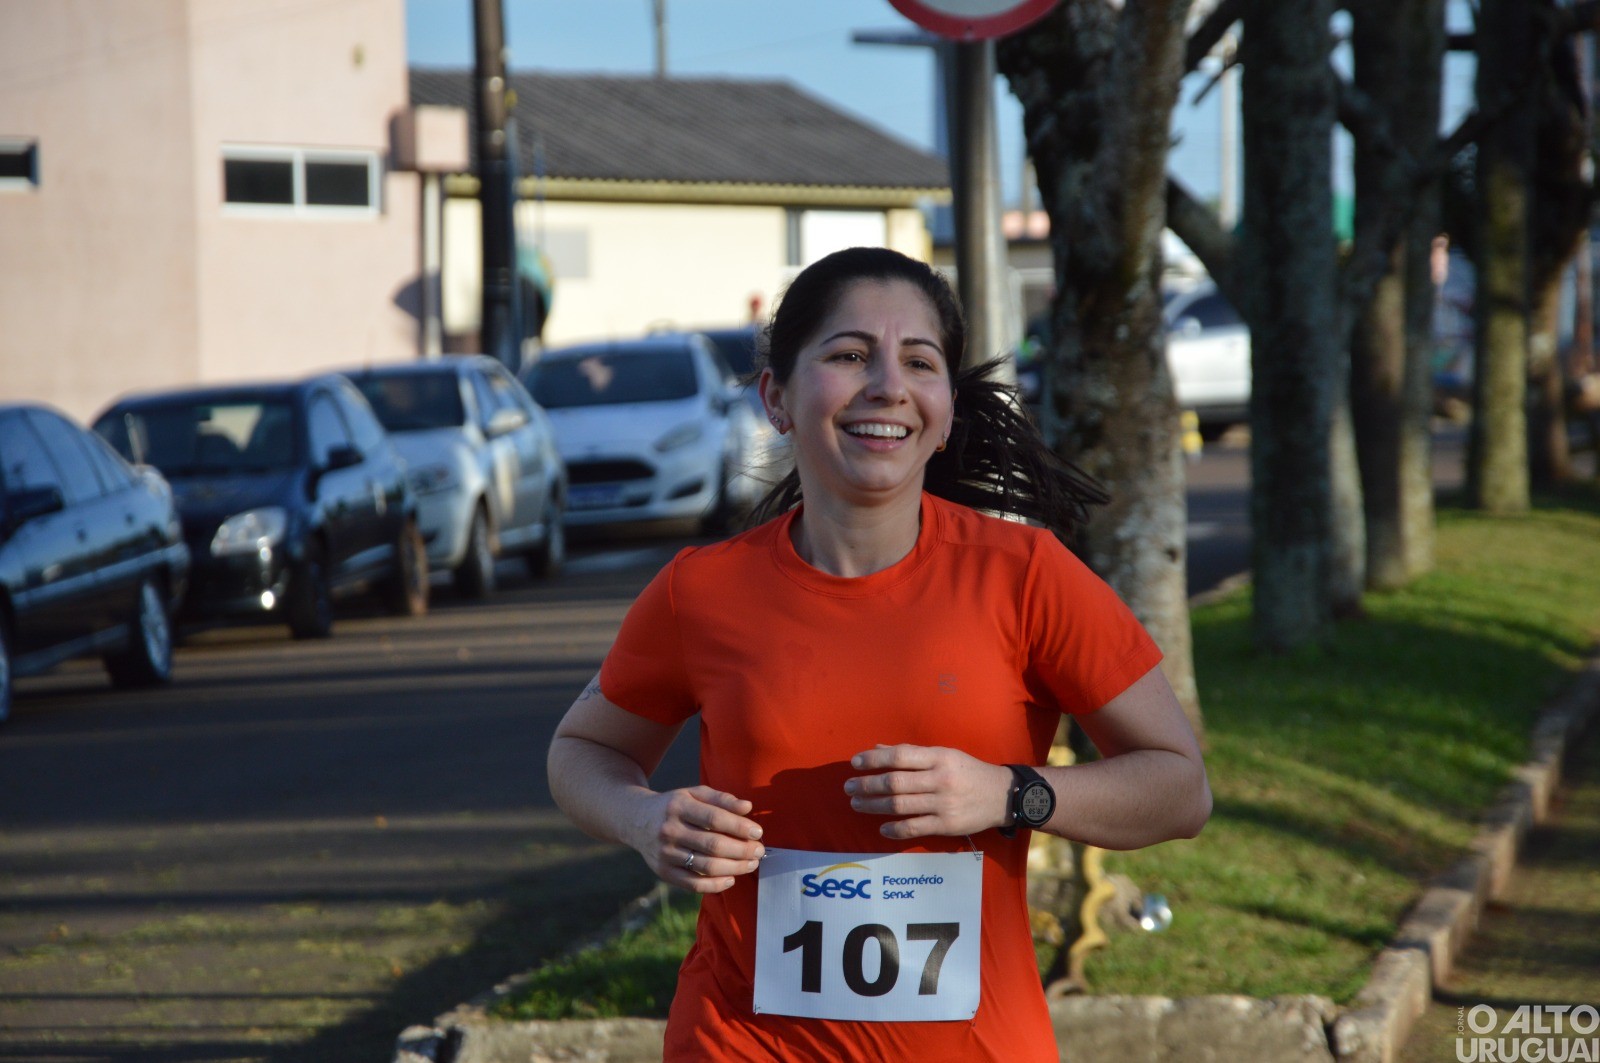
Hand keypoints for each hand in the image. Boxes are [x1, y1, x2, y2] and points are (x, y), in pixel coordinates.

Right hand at [632, 785, 764, 893]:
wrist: (636, 819)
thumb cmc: (674, 805)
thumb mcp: (693, 793)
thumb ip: (721, 798)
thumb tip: (747, 807)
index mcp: (678, 806)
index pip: (714, 818)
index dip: (739, 827)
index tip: (758, 832)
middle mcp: (669, 830)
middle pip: (712, 845)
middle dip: (742, 850)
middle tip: (759, 851)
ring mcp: (664, 853)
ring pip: (705, 866)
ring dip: (734, 868)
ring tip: (751, 864)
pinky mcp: (662, 872)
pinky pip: (693, 884)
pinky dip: (715, 885)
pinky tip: (731, 879)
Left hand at [844, 744, 1011, 839]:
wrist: (1002, 795)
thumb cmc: (968, 771)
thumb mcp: (944, 754)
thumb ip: (911, 753)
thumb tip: (877, 749)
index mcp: (938, 757)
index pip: (899, 755)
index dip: (874, 759)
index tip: (855, 763)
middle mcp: (940, 779)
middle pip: (895, 782)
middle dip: (867, 785)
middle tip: (848, 787)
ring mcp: (944, 803)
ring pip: (900, 805)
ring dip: (873, 806)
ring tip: (857, 804)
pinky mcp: (947, 825)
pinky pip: (914, 828)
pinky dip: (894, 829)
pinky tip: (881, 827)